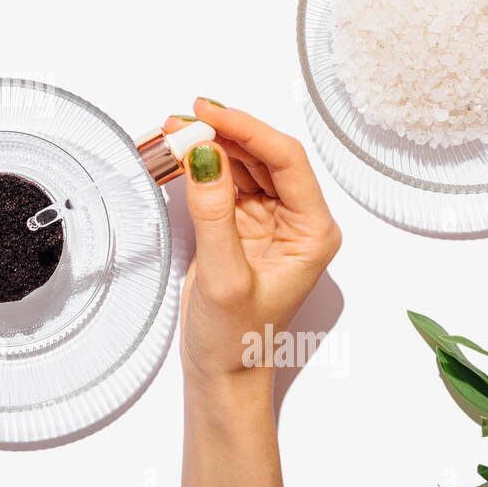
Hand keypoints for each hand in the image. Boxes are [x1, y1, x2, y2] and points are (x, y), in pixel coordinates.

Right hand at [169, 100, 341, 384]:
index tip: (210, 113)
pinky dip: (202, 165)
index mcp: (313, 231)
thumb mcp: (223, 276)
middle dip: (225, 132)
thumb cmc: (238, 340)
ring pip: (243, 163)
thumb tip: (204, 155)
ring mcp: (269, 220)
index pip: (287, 161)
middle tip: (184, 119)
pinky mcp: (241, 225)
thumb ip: (214, 213)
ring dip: (211, 144)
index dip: (248, 129)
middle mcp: (297, 220)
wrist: (222, 373)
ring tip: (174, 130)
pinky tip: (180, 153)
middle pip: (265, 155)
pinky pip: (224, 182)